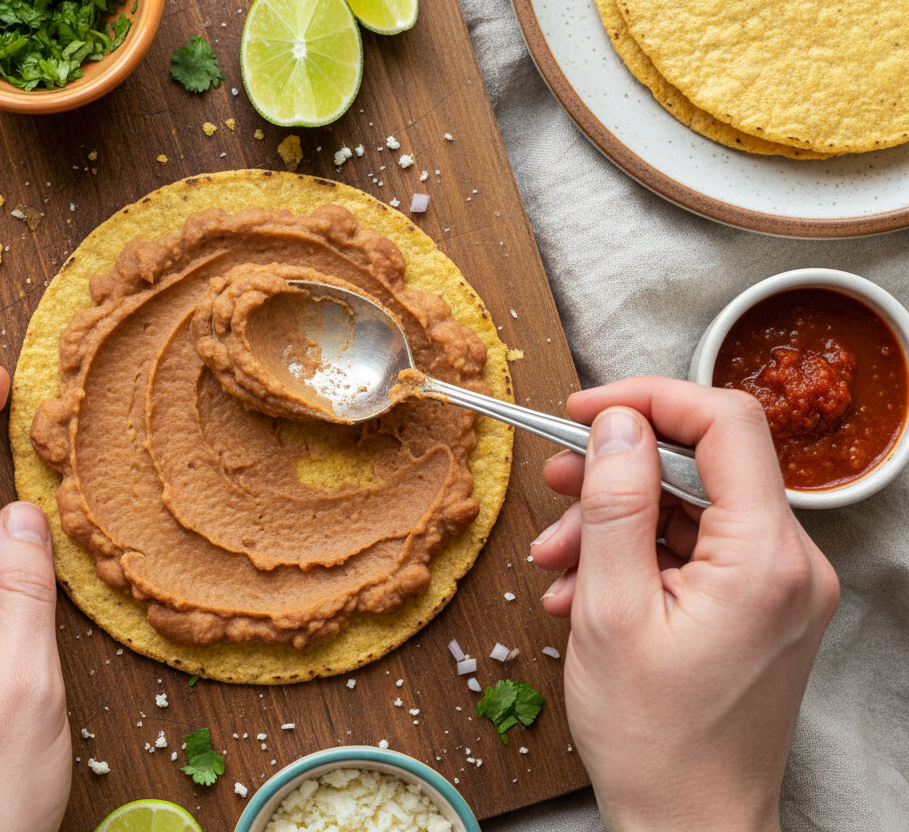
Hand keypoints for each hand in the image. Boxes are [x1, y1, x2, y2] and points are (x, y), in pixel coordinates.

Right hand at [530, 377, 838, 831]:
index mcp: (766, 557)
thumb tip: (617, 424)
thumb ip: (616, 504)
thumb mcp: (612, 611)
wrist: (691, 828)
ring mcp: (778, 588)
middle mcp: (790, 564)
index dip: (649, 399)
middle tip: (555, 485)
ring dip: (615, 522)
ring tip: (555, 561)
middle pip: (703, 466)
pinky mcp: (758, 608)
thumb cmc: (655, 741)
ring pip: (691, 511)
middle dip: (617, 471)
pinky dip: (636, 559)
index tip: (583, 410)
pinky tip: (583, 590)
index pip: (725, 422)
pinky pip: (695, 553)